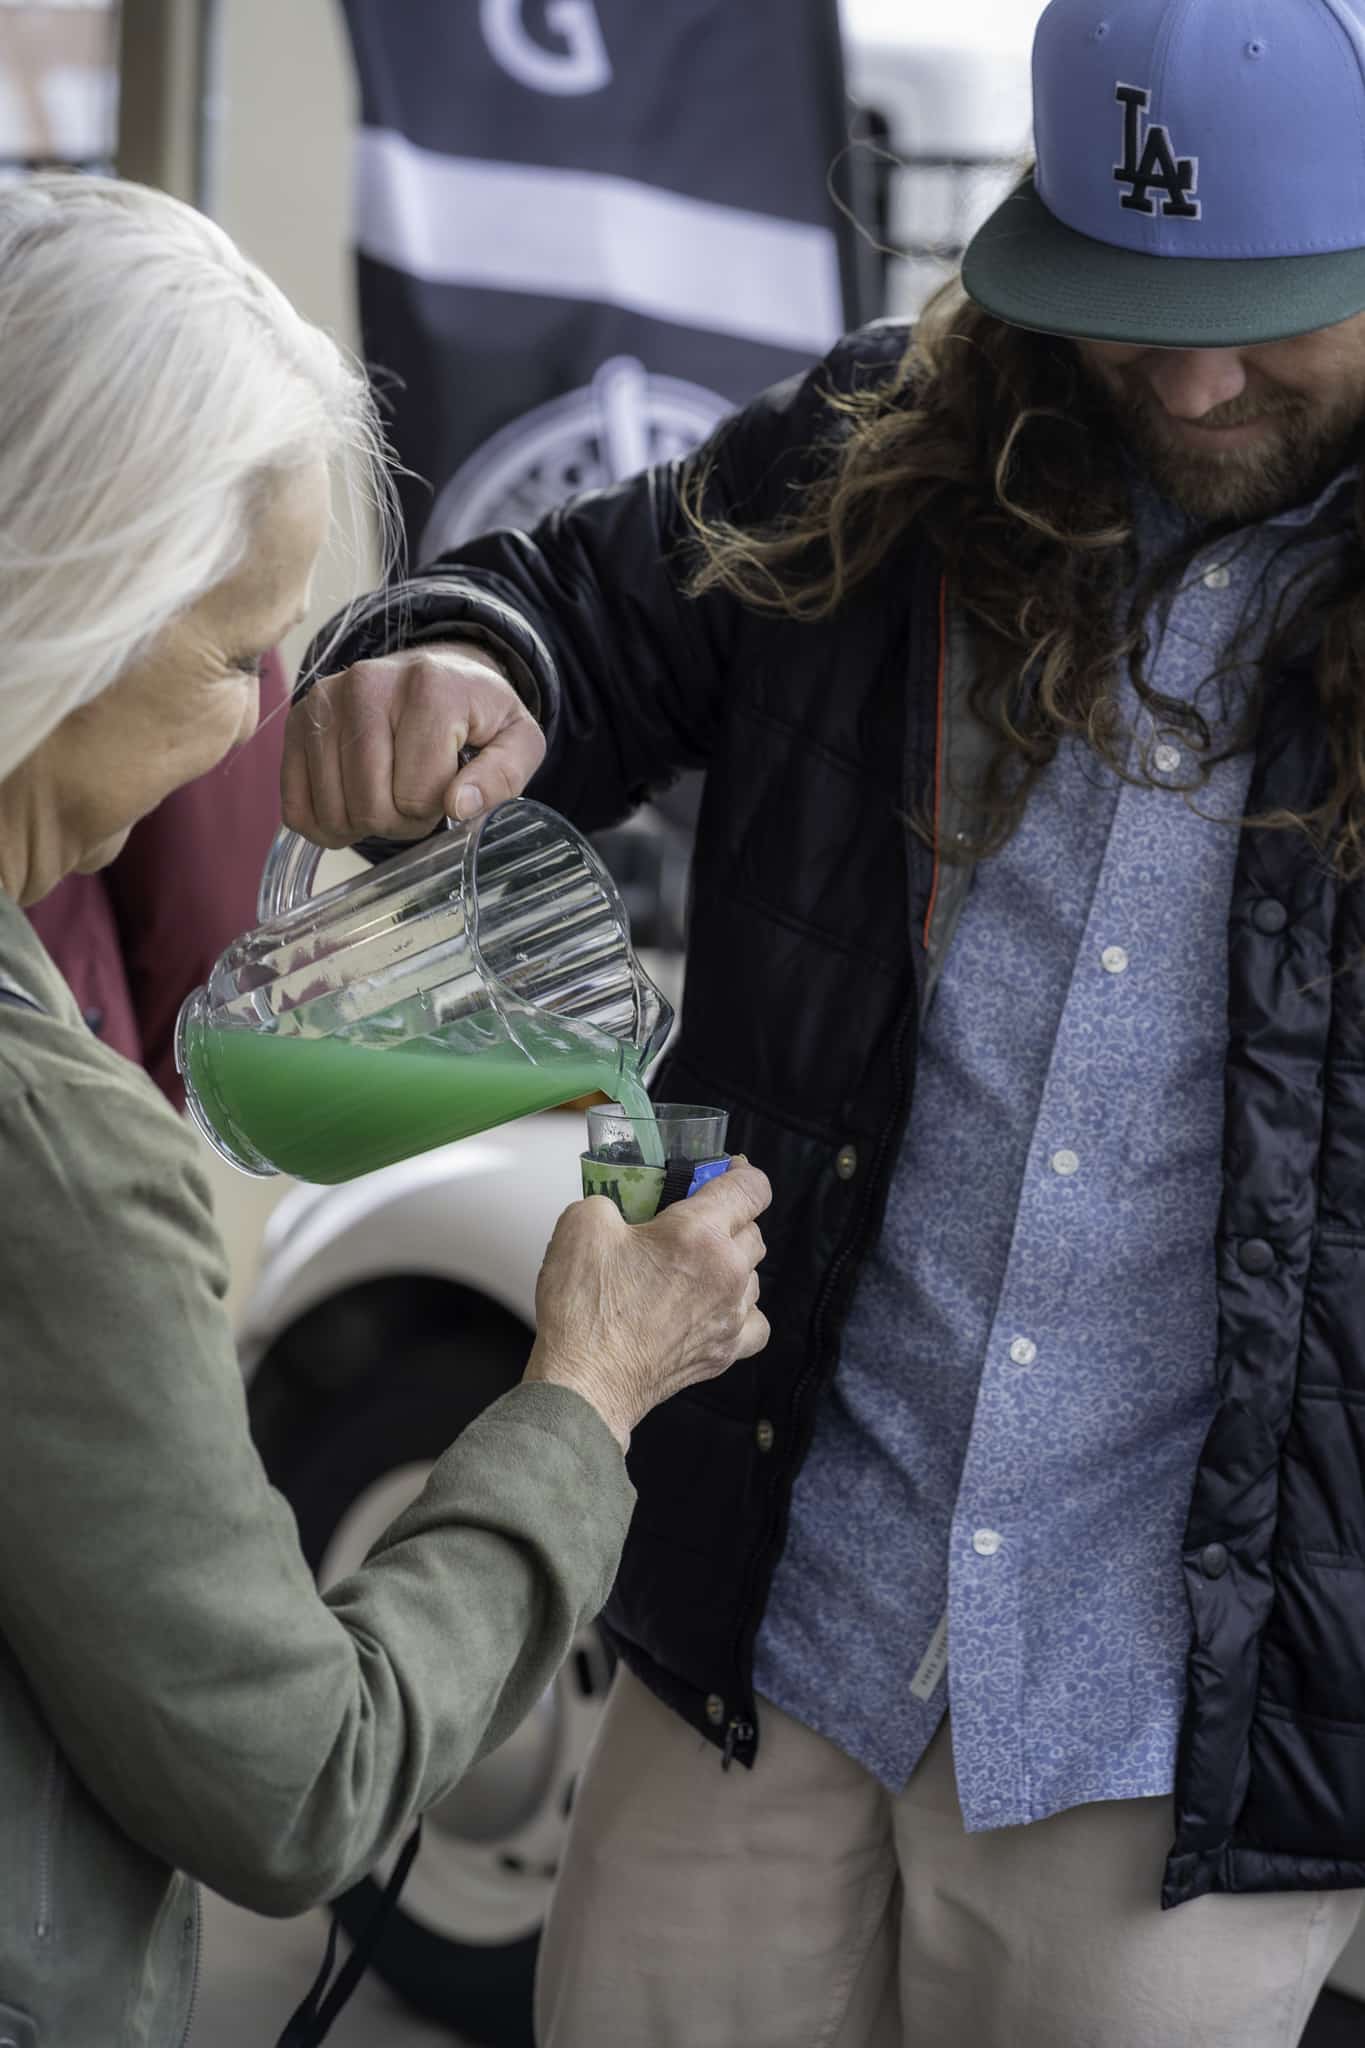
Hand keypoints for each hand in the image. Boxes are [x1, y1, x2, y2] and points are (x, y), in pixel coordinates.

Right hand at [281, 642, 545, 848]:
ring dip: (363, 824)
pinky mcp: (297, 720)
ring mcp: (325, 700)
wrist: (434, 674)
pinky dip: (323, 824)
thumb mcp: (516, 740)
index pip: (418, 795)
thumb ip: (503, 775)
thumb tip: (459, 805)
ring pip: (333, 811)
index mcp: (429, 688)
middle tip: (415, 798)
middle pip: (371, 806)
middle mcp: (367, 684)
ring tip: (386, 795)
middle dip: (399, 822)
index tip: (446, 790)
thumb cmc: (476, 715)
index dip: (436, 811)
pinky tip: (350, 806)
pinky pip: (295, 806)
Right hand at [523, 1162, 772, 1449]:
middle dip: (728, 1220)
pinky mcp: (725, 1353)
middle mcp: (728, 1274)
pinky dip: (739, 1310)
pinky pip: (754, 1321)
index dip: (742, 1172)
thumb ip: (611, 1198)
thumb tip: (620, 1208)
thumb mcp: (581, 1224)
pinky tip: (713, 1307)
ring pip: (754, 1276)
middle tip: (692, 1222)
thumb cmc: (584, 1309)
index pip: (750, 1188)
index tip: (729, 1170)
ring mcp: (731, 1317)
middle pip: (753, 1231)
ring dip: (731, 1265)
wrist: (585, 1384)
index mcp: (700, 1234)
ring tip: (692, 1269)